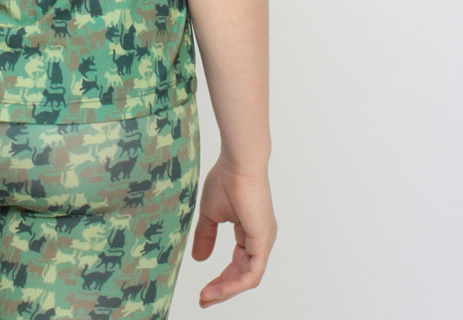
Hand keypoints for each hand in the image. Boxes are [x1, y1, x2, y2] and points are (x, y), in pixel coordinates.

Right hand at [192, 152, 276, 306]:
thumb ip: (206, 236)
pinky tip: (218, 288)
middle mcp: (260, 239)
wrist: (238, 163)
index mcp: (250, 231)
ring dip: (226, 290)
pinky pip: (251, 273)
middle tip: (204, 300)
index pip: (237, 264)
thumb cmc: (226, 179)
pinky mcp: (263, 241)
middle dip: (222, 289)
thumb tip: (199, 259)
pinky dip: (234, 284)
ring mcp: (264, 241)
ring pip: (247, 278)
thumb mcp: (211, 214)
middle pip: (242, 275)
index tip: (203, 290)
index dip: (220, 278)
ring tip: (206, 297)